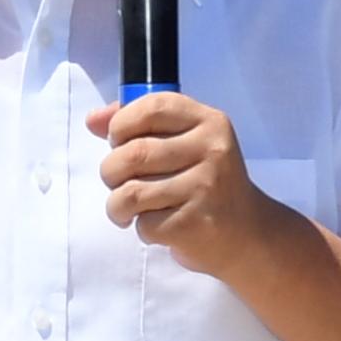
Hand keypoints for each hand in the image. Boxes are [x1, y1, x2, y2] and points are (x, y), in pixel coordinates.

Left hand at [88, 92, 281, 279]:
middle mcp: (212, 149)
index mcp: (208, 122)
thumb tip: (94, 120)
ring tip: (129, 208)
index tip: (119, 141)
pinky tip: (158, 225)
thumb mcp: (184, 143)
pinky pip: (144, 223)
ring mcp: (206, 187)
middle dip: (111, 172)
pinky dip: (142, 229)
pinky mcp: (196, 223)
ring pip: (130, 193)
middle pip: (133, 153)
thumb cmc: (205, 183)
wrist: (247, 234)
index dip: (122, 124)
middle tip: (119, 181)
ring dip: (117, 205)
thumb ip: (139, 125)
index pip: (153, 106)